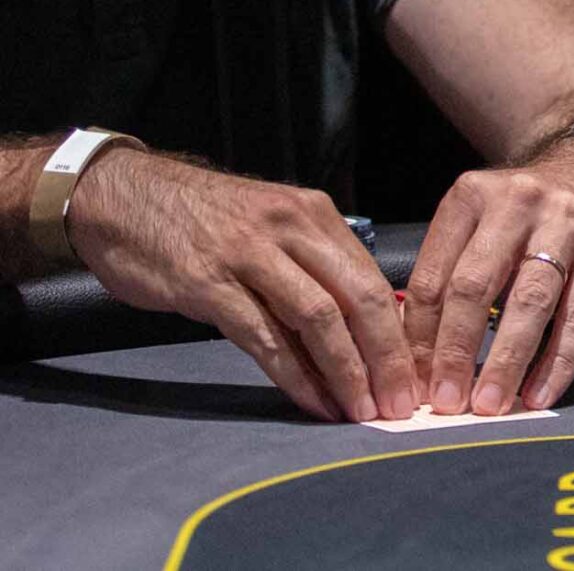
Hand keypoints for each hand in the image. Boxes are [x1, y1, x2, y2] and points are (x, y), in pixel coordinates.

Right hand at [67, 148, 415, 422]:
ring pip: (319, 318)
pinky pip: (264, 337)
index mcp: (315, 215)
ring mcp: (250, 255)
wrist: (126, 196)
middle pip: (358, 297)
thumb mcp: (271, 227)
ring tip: (362, 411)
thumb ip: (312, 266)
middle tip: (400, 402)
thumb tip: (358, 324)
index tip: (412, 372)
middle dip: (387, 356)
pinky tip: (313, 401)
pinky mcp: (209, 284)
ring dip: (347, 371)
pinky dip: (295, 375)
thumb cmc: (203, 221)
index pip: (372, 277)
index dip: (398, 331)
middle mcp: (291, 229)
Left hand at [401, 137, 573, 415]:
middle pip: (475, 286)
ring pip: (529, 302)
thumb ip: (451, 274)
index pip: (433, 277)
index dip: (418, 338)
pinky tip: (541, 393)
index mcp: (472, 197)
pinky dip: (558, 362)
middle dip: (455, 351)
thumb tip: (418, 358)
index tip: (413, 384)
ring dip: (506, 361)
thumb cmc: (528, 213)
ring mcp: (569, 223)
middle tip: (444, 401)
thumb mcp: (481, 220)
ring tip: (490, 404)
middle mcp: (519, 202)